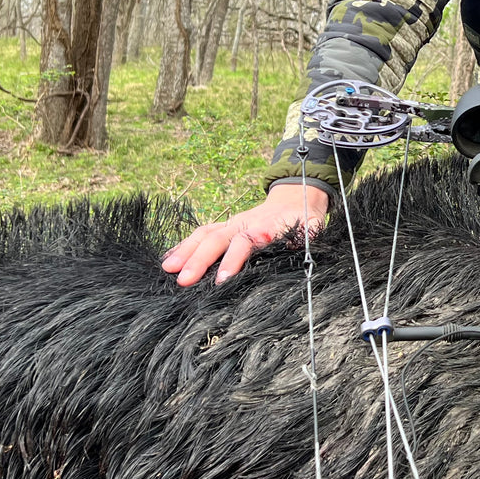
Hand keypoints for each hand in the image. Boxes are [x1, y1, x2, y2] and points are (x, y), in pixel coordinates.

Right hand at [162, 184, 329, 284]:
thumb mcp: (312, 228)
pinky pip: (201, 233)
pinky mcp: (224, 226)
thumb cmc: (304, 221)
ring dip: (185, 252)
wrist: (296, 198)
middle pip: (217, 239)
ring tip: (167, 269)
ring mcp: (231, 224)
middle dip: (199, 260)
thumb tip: (303, 244)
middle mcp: (243, 224)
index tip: (221, 280)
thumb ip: (307, 236)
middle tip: (183, 280)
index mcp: (264, 228)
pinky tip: (168, 259)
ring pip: (204, 235)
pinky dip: (183, 245)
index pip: (245, 243)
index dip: (233, 260)